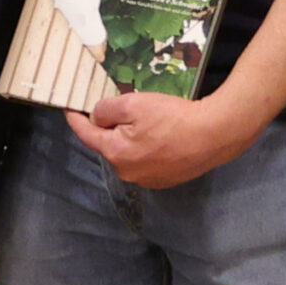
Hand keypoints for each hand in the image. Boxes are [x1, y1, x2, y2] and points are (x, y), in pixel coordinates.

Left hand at [65, 91, 259, 189]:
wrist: (215, 134)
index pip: (86, 135)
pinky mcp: (164, 180)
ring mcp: (146, 179)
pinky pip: (146, 162)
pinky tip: (162, 138)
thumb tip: (96, 118)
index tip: (69, 110)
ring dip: (131, 139)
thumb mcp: (134, 104)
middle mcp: (126, 172)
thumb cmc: (174, 117)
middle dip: (111, 128)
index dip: (76, 120)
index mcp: (115, 153)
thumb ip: (107, 110)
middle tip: (125, 110)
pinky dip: (147, 149)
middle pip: (109, 145)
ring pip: (128, 154)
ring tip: (150, 124)